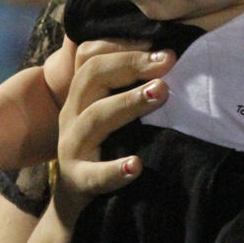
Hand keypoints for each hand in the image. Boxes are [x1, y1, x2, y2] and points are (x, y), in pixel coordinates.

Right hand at [51, 39, 175, 226]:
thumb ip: (129, 83)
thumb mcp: (109, 107)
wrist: (77, 199)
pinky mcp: (77, 180)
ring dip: (129, 102)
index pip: (90, 55)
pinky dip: (114, 170)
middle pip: (91, 76)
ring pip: (95, 117)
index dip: (122, 45)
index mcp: (81, 92)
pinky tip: (136, 165)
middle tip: (168, 61)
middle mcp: (72, 112)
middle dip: (131, 64)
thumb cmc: (105, 143)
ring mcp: (71, 145)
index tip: (158, 43)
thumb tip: (171, 55)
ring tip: (160, 93)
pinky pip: (93, 174)